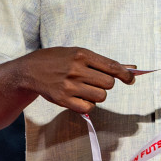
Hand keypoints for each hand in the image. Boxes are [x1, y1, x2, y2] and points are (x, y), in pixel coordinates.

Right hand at [17, 47, 134, 113]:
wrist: (28, 70)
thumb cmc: (57, 60)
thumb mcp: (78, 53)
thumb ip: (103, 62)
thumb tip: (131, 68)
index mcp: (81, 55)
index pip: (113, 67)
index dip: (126, 75)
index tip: (130, 80)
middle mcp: (76, 69)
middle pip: (109, 84)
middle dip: (105, 84)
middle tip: (94, 81)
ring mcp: (68, 85)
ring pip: (101, 96)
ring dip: (97, 95)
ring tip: (85, 89)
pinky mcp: (62, 99)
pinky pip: (88, 107)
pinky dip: (87, 104)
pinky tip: (79, 97)